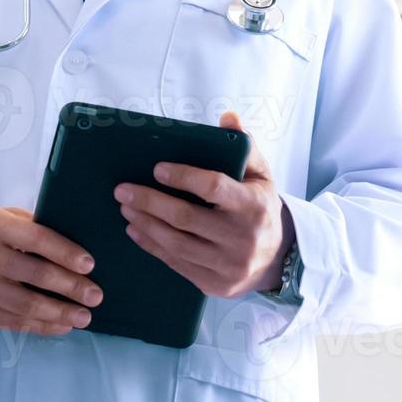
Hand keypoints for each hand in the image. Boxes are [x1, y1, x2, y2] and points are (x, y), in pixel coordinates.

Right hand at [0, 204, 100, 335]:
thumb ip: (26, 225)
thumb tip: (68, 241)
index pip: (37, 238)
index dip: (66, 252)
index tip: (89, 265)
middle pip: (35, 275)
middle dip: (70, 287)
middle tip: (95, 295)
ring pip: (25, 304)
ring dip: (59, 313)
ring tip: (83, 316)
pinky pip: (11, 322)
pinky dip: (39, 325)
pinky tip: (59, 325)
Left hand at [115, 112, 292, 298]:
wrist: (278, 259)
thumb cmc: (261, 208)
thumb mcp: (261, 175)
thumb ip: (244, 146)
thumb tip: (228, 117)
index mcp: (254, 206)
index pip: (214, 188)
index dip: (184, 177)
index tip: (157, 168)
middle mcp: (242, 238)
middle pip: (186, 218)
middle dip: (149, 202)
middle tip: (123, 190)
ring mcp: (228, 265)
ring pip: (176, 244)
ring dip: (145, 224)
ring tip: (126, 208)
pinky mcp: (215, 284)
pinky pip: (176, 264)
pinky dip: (152, 246)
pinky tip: (136, 230)